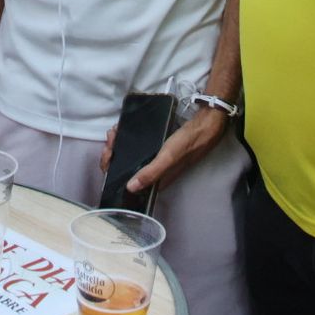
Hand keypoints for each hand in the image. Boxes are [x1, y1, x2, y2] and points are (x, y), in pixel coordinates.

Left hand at [99, 108, 227, 191]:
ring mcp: (154, 160)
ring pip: (129, 156)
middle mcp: (153, 173)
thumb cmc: (187, 143)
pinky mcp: (156, 149)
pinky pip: (136, 147)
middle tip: (112, 137)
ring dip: (119, 145)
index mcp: (155, 181)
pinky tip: (124, 129)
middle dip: (113, 153)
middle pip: (125, 168)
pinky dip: (127, 140)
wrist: (205, 125)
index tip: (109, 152)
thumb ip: (151, 173)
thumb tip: (130, 188)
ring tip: (116, 130)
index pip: (126, 182)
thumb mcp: (168, 157)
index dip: (112, 169)